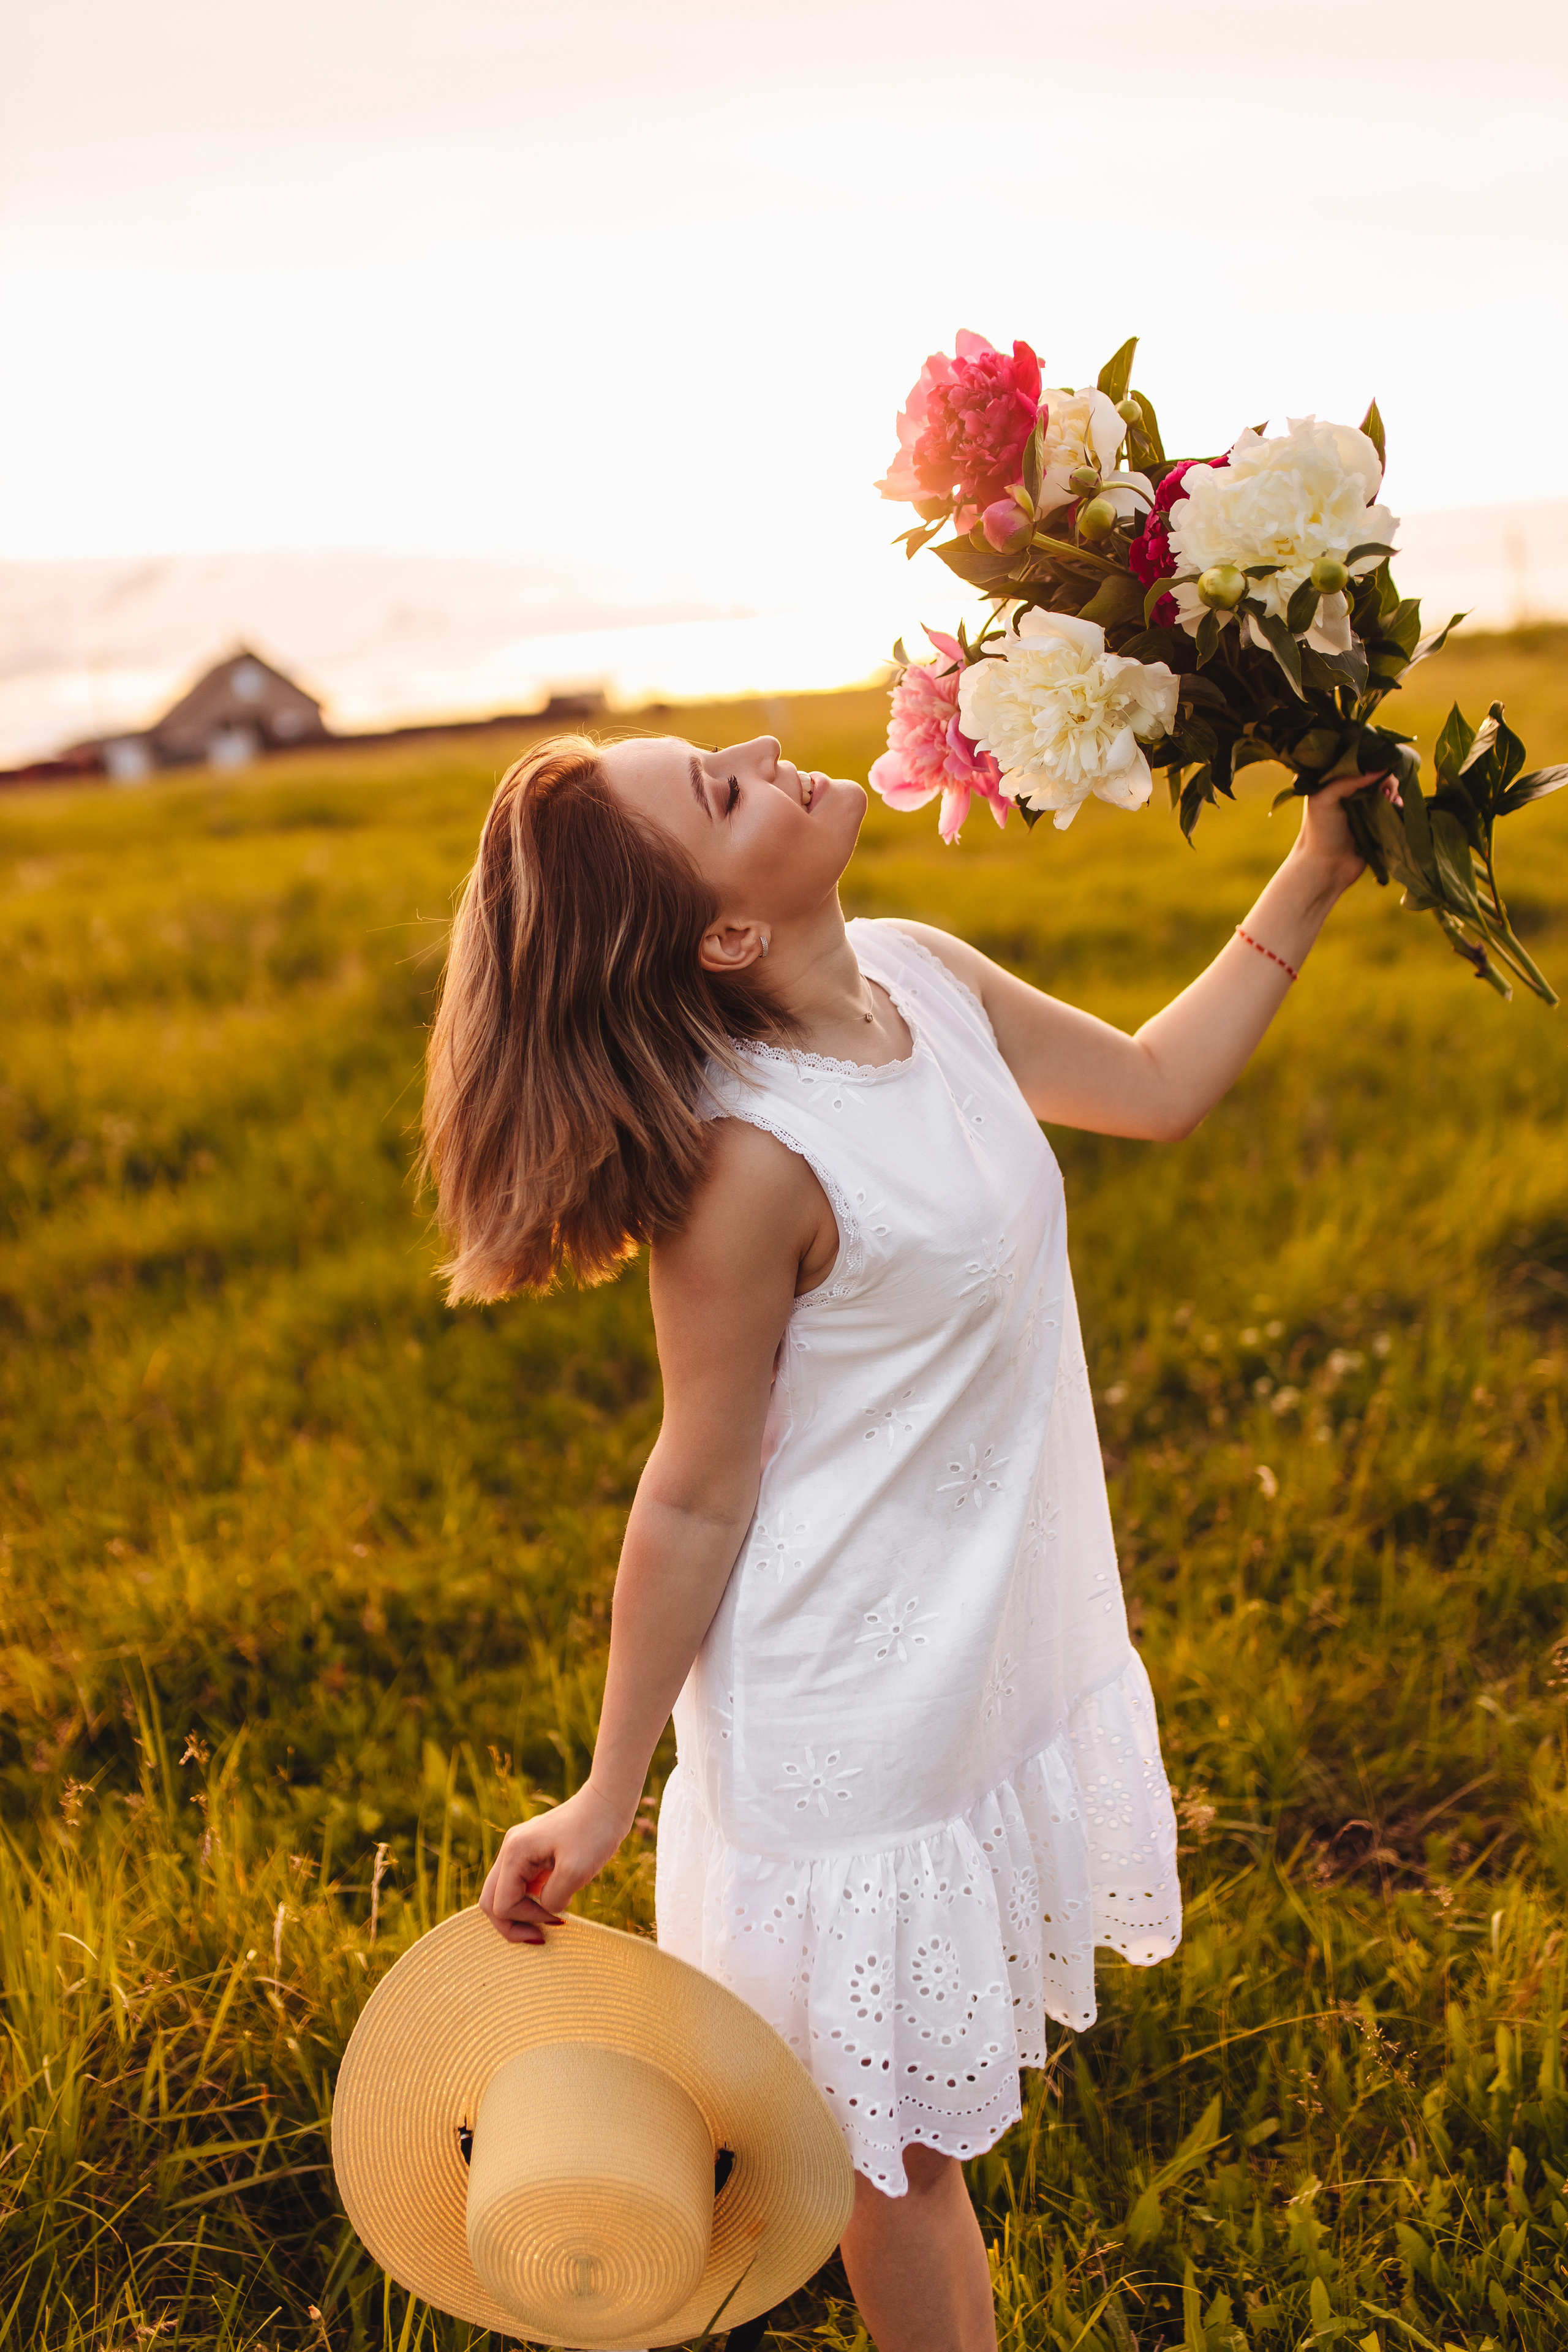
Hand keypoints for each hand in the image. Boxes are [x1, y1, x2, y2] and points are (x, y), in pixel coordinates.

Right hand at [478, 1782, 632, 1945]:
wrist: (610, 1801)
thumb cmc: (595, 1833)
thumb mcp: (576, 1872)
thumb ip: (552, 1899)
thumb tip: (545, 1909)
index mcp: (515, 1853)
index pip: (501, 1904)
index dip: (526, 1919)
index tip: (558, 1919)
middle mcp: (510, 1849)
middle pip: (491, 1901)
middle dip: (513, 1924)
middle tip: (540, 1937)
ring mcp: (519, 1849)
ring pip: (504, 1893)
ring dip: (523, 1912)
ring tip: (553, 1920)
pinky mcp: (533, 1851)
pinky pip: (521, 1884)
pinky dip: (533, 1899)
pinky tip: (558, 1901)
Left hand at [1291, 767, 1400, 900]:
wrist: (1326, 869)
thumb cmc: (1321, 832)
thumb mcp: (1325, 799)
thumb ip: (1349, 780)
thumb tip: (1382, 768)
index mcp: (1336, 783)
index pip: (1360, 762)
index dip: (1373, 761)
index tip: (1382, 766)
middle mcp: (1352, 792)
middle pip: (1378, 774)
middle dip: (1387, 778)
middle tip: (1385, 791)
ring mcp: (1367, 808)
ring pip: (1389, 790)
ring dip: (1395, 792)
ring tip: (1392, 801)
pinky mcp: (1379, 823)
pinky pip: (1395, 809)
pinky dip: (1399, 806)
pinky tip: (1398, 808)